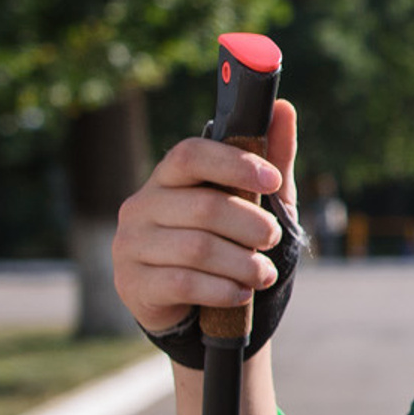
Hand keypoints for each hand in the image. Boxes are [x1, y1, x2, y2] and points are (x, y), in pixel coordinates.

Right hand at [113, 100, 299, 336]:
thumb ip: (269, 159)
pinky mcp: (132, 282)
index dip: (234, 163)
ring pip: (197, 248)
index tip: (273, 180)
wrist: (193, 307)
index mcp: (168, 178)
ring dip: (243, 263)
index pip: (190, 154)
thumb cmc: (226, 243)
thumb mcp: (255, 203)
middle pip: (204, 206)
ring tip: (264, 273)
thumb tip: (283, 107)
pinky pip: (183, 282)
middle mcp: (141, 205)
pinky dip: (222, 289)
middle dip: (251, 225)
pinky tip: (240, 293)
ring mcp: (130, 244)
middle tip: (274, 237)